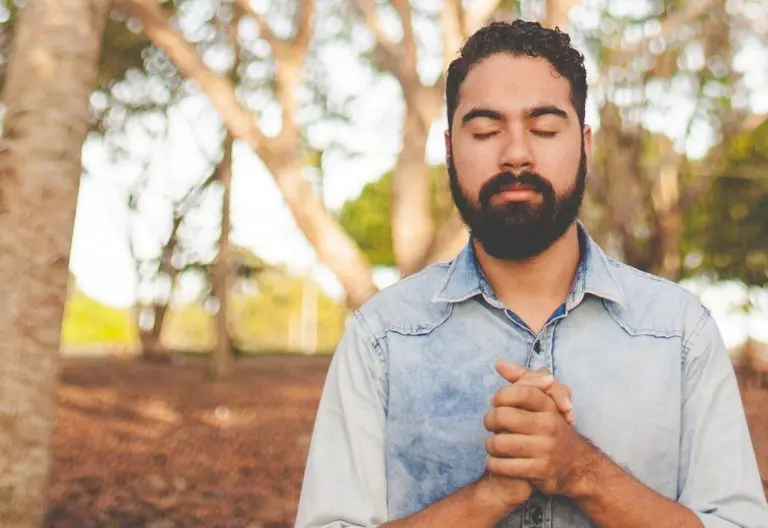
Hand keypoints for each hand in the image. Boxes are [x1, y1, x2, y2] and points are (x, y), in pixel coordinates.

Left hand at [474, 362, 576, 508]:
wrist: (574, 464)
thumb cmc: (549, 425)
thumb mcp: (543, 399)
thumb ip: (522, 378)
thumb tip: (499, 364)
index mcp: (549, 405)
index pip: (521, 391)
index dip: (502, 395)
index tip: (495, 401)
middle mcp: (550, 426)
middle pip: (503, 416)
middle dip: (489, 420)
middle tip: (490, 424)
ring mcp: (546, 449)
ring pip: (500, 443)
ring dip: (490, 444)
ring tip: (493, 443)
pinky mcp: (540, 471)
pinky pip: (504, 466)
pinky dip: (493, 463)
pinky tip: (495, 460)